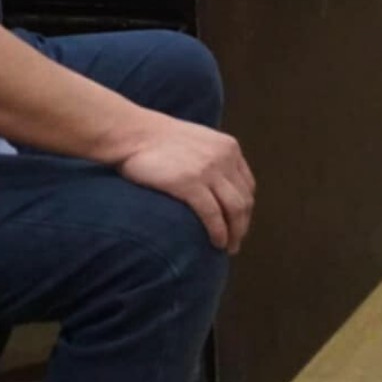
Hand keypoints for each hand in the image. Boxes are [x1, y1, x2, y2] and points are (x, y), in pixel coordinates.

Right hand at [116, 117, 255, 251]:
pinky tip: (216, 243)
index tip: (238, 224)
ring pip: (234, 209)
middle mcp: (225, 157)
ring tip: (227, 248)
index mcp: (229, 147)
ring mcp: (209, 170)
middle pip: (244, 200)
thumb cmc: (159, 140)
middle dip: (242, 225)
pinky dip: (218, 232)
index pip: (247, 185)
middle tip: (234, 243)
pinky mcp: (190, 183)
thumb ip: (213, 159)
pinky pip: (213, 214)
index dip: (245, 209)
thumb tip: (218, 187)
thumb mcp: (198, 141)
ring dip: (234, 233)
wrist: (134, 133)